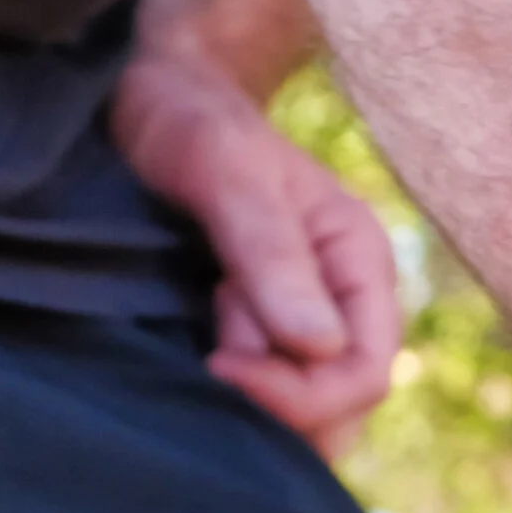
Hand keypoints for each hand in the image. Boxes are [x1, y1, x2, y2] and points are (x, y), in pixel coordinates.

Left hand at [112, 57, 401, 461]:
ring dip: (249, 405)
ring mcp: (300, 325)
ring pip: (304, 418)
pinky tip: (189, 356)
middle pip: (340, 412)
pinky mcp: (257, 337)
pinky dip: (230, 401)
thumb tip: (319, 346)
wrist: (147, 94)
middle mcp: (343, 305)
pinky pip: (264, 401)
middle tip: (205, 349)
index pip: (363, 374)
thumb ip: (271, 253)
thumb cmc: (188, 117)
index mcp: (359, 264)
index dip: (299, 394)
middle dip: (274, 405)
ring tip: (198, 339)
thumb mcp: (226, 169)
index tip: (219, 362)